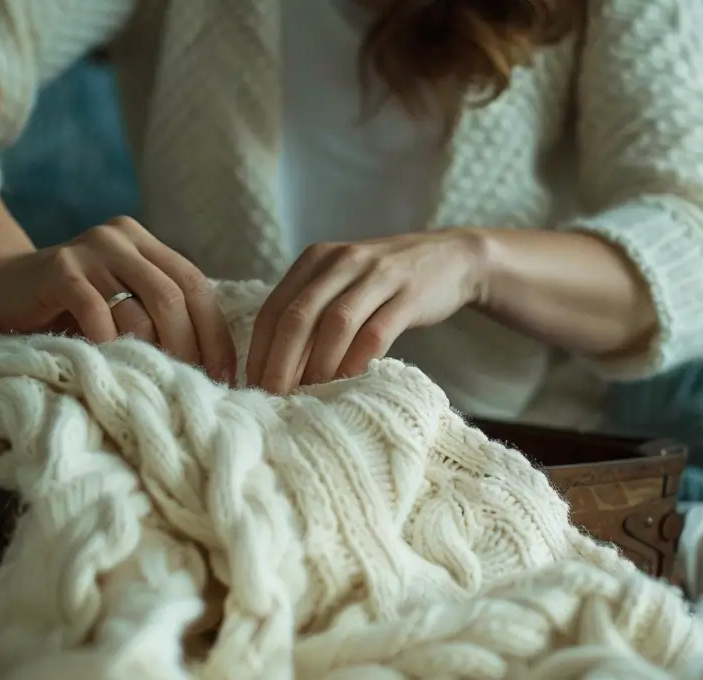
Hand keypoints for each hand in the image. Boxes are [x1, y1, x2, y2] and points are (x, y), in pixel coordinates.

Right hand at [0, 216, 235, 382]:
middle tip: (195, 386)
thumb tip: (209, 368)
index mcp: (145, 243)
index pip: (195, 284)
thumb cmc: (65, 307)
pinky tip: (117, 371)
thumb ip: (154, 316)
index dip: (215, 331)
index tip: (227, 374)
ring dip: (157, 350)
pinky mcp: (61, 268)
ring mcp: (92, 249)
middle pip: (175, 294)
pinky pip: (98, 310)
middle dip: (191, 346)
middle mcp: (123, 237)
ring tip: (161, 385)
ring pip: (143, 303)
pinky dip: (112, 344)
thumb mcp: (117, 304)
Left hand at [246, 230, 487, 392]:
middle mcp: (342, 261)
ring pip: (335, 324)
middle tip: (273, 397)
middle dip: (280, 362)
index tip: (252, 385)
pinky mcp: (408, 294)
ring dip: (317, 365)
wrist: (450, 258)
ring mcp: (377, 275)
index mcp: (316, 259)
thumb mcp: (342, 282)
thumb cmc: (385, 281)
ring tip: (308, 395)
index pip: (275, 308)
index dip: (260, 350)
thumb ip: (312, 312)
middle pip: (299, 317)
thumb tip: (275, 367)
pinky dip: (357, 360)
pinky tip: (347, 382)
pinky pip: (376, 332)